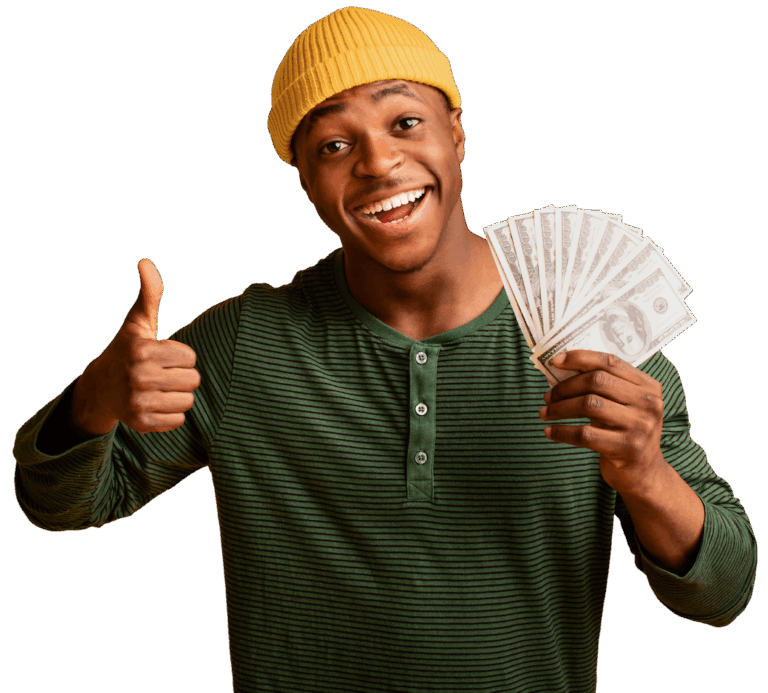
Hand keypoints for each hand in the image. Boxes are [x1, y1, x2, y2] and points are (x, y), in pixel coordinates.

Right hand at [71, 258, 200, 435]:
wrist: (99, 388)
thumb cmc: (127, 350)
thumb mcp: (137, 322)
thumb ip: (149, 293)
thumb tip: (145, 261)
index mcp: (142, 350)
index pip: (190, 357)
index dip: (179, 356)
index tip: (160, 355)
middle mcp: (138, 377)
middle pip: (193, 380)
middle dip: (181, 376)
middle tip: (160, 373)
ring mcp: (138, 402)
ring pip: (188, 401)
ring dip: (177, 395)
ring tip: (157, 389)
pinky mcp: (141, 423)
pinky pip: (179, 421)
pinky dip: (170, 415)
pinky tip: (153, 404)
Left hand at [538, 350, 664, 494]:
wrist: (644, 473)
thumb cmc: (624, 432)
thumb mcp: (622, 405)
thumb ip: (603, 387)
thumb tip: (561, 369)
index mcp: (648, 386)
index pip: (609, 361)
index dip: (579, 358)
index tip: (554, 361)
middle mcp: (649, 403)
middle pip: (596, 381)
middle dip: (565, 387)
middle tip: (547, 396)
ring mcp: (640, 426)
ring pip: (589, 405)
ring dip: (559, 408)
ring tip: (544, 413)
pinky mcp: (627, 448)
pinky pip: (585, 434)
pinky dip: (562, 431)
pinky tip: (549, 431)